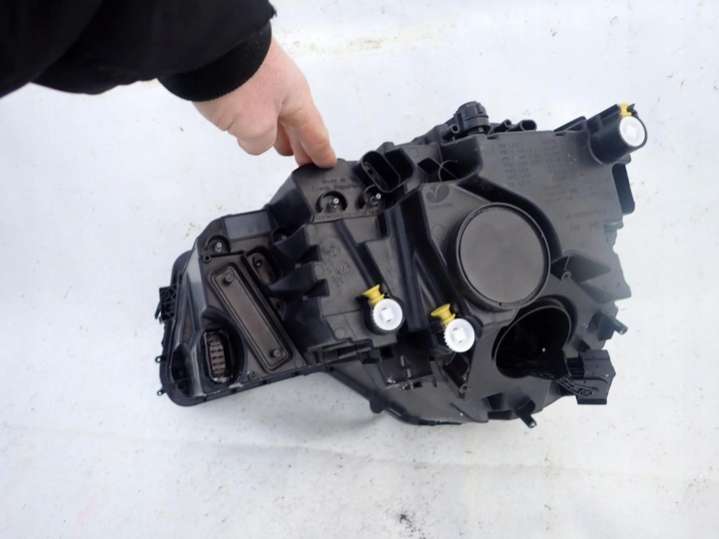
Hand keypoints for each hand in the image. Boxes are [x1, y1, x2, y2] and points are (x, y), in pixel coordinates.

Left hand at [194, 38, 335, 167]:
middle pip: (296, 123)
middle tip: (305, 161)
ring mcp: (261, 80)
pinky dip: (259, 121)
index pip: (314, 133)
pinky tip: (252, 127)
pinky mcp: (239, 75)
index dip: (321, 152)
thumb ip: (260, 143)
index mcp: (297, 99)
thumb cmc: (240, 85)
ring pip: (276, 114)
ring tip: (282, 147)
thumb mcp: (257, 128)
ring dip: (281, 132)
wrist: (207, 45)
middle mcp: (283, 88)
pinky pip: (256, 105)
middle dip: (301, 143)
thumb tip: (252, 141)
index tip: (328, 164)